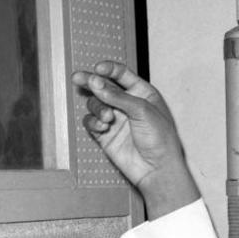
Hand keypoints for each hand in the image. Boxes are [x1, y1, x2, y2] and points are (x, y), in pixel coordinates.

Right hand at [72, 61, 198, 216]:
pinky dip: (93, 122)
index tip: (97, 69)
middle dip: (91, 82)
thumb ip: (118, 96)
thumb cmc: (161, 140)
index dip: (108, 69)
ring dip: (98, 108)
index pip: (122, 74)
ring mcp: (116, 119)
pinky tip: (102, 127)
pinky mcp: (106, 134)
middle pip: (104, 86)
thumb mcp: (143, 111)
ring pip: (95, 104)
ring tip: (107, 118)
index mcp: (142, 93)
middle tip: (78, 78)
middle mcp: (127, 104)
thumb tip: (95, 82)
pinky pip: (91, 122)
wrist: (157, 169)